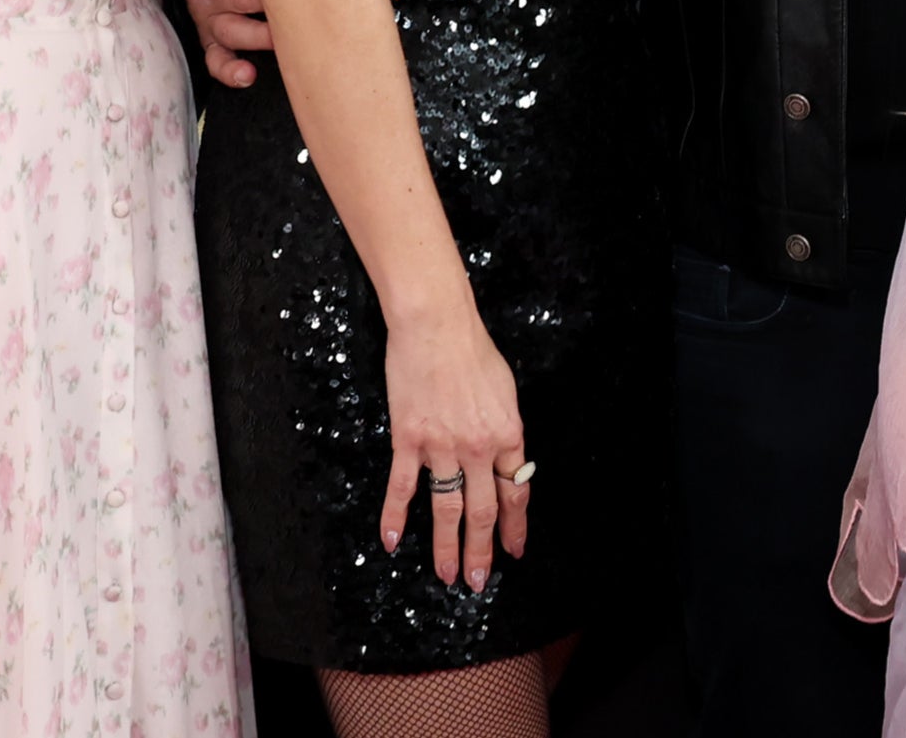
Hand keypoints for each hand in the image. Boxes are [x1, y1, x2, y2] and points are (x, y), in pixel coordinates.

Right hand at [381, 300, 529, 593]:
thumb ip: (504, 430)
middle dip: (482, 550)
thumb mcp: (504, 391)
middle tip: (479, 582)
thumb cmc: (473, 349)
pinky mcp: (408, 439)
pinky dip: (395, 517)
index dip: (515, 526)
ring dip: (446, 546)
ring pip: (446, 508)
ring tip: (446, 575)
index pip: (516, 492)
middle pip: (483, 510)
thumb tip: (505, 460)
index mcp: (507, 434)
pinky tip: (390, 542)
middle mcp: (478, 447)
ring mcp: (441, 446)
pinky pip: (402, 487)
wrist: (436, 324)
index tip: (514, 551)